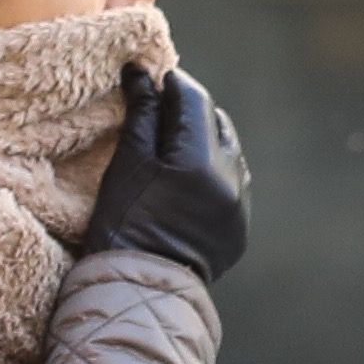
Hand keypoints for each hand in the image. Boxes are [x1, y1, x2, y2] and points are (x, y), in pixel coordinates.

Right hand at [83, 65, 246, 285]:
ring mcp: (240, 205)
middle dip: (191, 111)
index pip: (194, 99)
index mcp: (201, 159)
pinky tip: (189, 183)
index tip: (152, 77)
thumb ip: (141, 115)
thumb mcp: (126, 166)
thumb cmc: (122, 226)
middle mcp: (232, 177)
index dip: (173, 84)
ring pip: (229, 153)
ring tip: (175, 145)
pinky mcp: (239, 229)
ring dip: (206, 141)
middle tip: (160, 109)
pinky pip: (233, 186)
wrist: (137, 291)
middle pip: (217, 123)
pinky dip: (214, 174)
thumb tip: (141, 72)